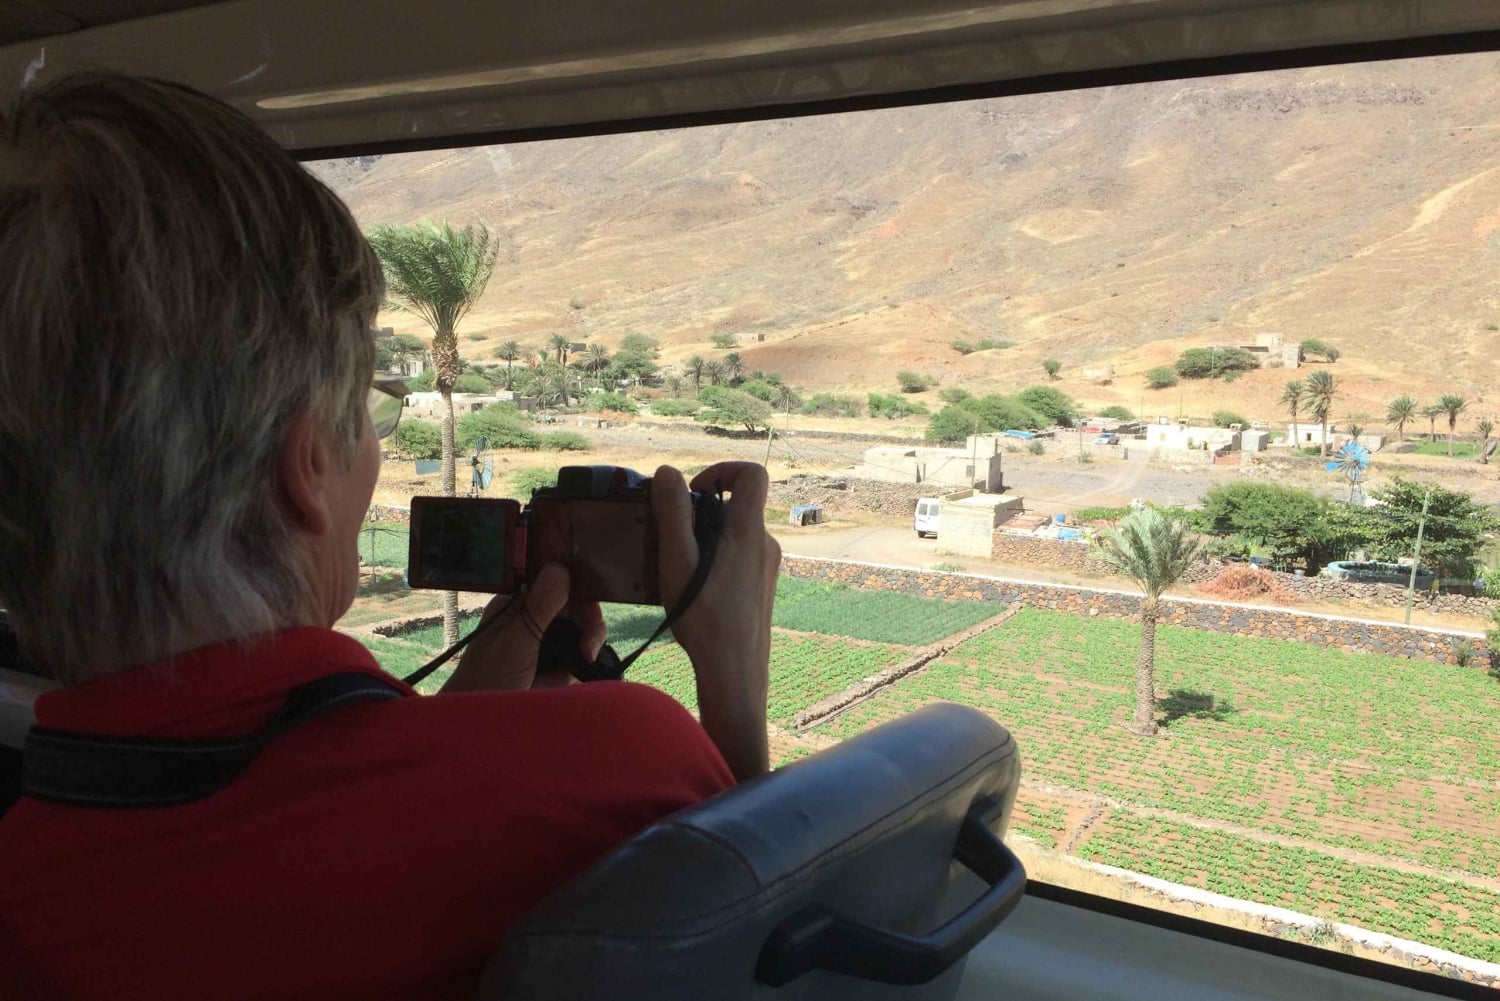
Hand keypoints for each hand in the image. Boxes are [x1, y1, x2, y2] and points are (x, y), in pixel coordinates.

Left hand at [437, 564, 605, 693]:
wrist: (483, 725)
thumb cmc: (488, 677)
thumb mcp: (515, 640)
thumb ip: (538, 606)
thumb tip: (561, 566)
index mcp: (519, 603)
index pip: (556, 582)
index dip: (577, 587)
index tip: (589, 604)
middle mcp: (535, 618)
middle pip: (575, 604)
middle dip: (588, 619)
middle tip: (588, 644)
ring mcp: (548, 642)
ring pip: (582, 628)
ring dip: (592, 638)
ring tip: (586, 657)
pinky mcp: (558, 666)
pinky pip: (582, 653)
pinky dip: (590, 657)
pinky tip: (588, 664)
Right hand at [653, 462, 777, 779]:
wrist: (735, 673)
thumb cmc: (704, 619)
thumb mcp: (677, 561)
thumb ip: (672, 514)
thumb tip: (668, 472)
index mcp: (749, 531)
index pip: (752, 474)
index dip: (722, 471)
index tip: (693, 491)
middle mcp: (765, 544)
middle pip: (737, 507)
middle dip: (702, 512)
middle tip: (671, 538)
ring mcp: (768, 567)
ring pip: (735, 535)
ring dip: (706, 539)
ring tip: (678, 567)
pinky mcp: (762, 587)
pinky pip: (739, 558)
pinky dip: (716, 560)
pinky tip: (694, 589)